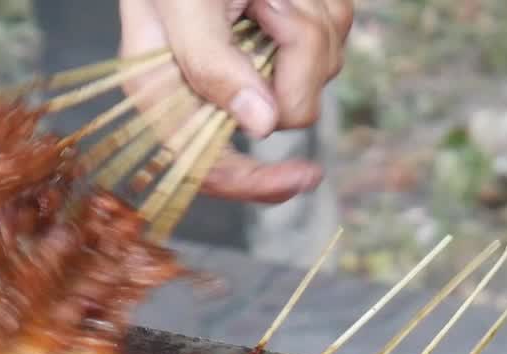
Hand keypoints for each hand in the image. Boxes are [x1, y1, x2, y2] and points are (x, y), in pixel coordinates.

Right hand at [119, 0, 352, 202]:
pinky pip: (335, 38)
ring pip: (319, 73)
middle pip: (289, 112)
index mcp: (171, 95)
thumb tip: (260, 126)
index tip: (303, 176)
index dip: (257, 183)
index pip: (213, 168)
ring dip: (307, 21)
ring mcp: (263, 66)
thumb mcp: (181, 3)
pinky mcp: (296, 40)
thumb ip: (210, 64)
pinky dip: (321, 5)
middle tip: (267, 2)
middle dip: (294, 54)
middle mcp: (219, 90)